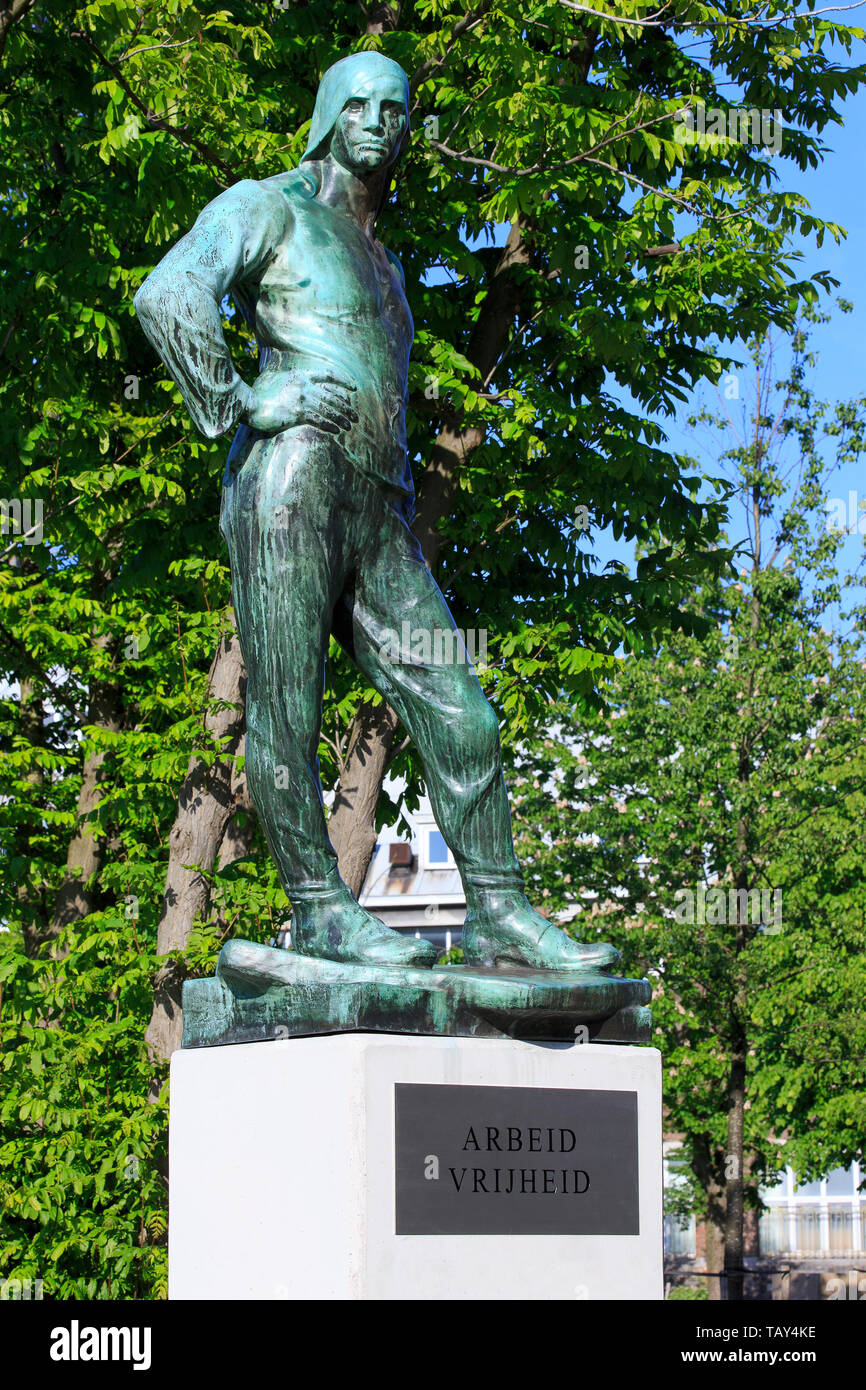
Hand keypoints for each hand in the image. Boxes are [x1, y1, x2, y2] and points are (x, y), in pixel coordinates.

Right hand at [243, 370, 357, 435]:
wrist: (248, 403)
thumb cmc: (258, 393)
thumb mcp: (275, 380)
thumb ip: (287, 380)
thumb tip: (289, 381)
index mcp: (300, 375)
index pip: (328, 374)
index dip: (343, 380)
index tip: (354, 388)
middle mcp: (304, 386)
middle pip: (332, 396)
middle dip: (346, 407)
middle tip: (355, 416)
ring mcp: (301, 399)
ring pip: (328, 409)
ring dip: (341, 418)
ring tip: (349, 425)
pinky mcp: (297, 413)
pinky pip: (319, 420)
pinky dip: (329, 425)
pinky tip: (336, 430)